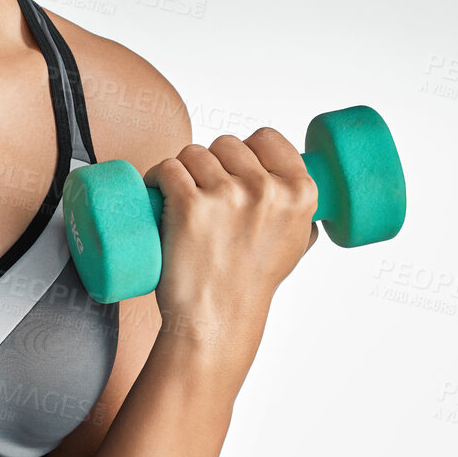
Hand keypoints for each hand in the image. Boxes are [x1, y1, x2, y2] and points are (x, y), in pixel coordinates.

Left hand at [143, 128, 319, 336]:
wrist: (217, 319)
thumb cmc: (252, 284)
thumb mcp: (295, 245)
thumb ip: (301, 215)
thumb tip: (297, 191)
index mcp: (300, 193)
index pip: (268, 138)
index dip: (246, 148)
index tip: (231, 166)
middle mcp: (267, 190)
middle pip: (227, 144)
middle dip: (211, 162)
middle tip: (202, 192)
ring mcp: (228, 195)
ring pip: (193, 152)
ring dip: (182, 170)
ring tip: (178, 196)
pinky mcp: (190, 205)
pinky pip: (168, 167)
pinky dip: (156, 176)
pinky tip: (156, 190)